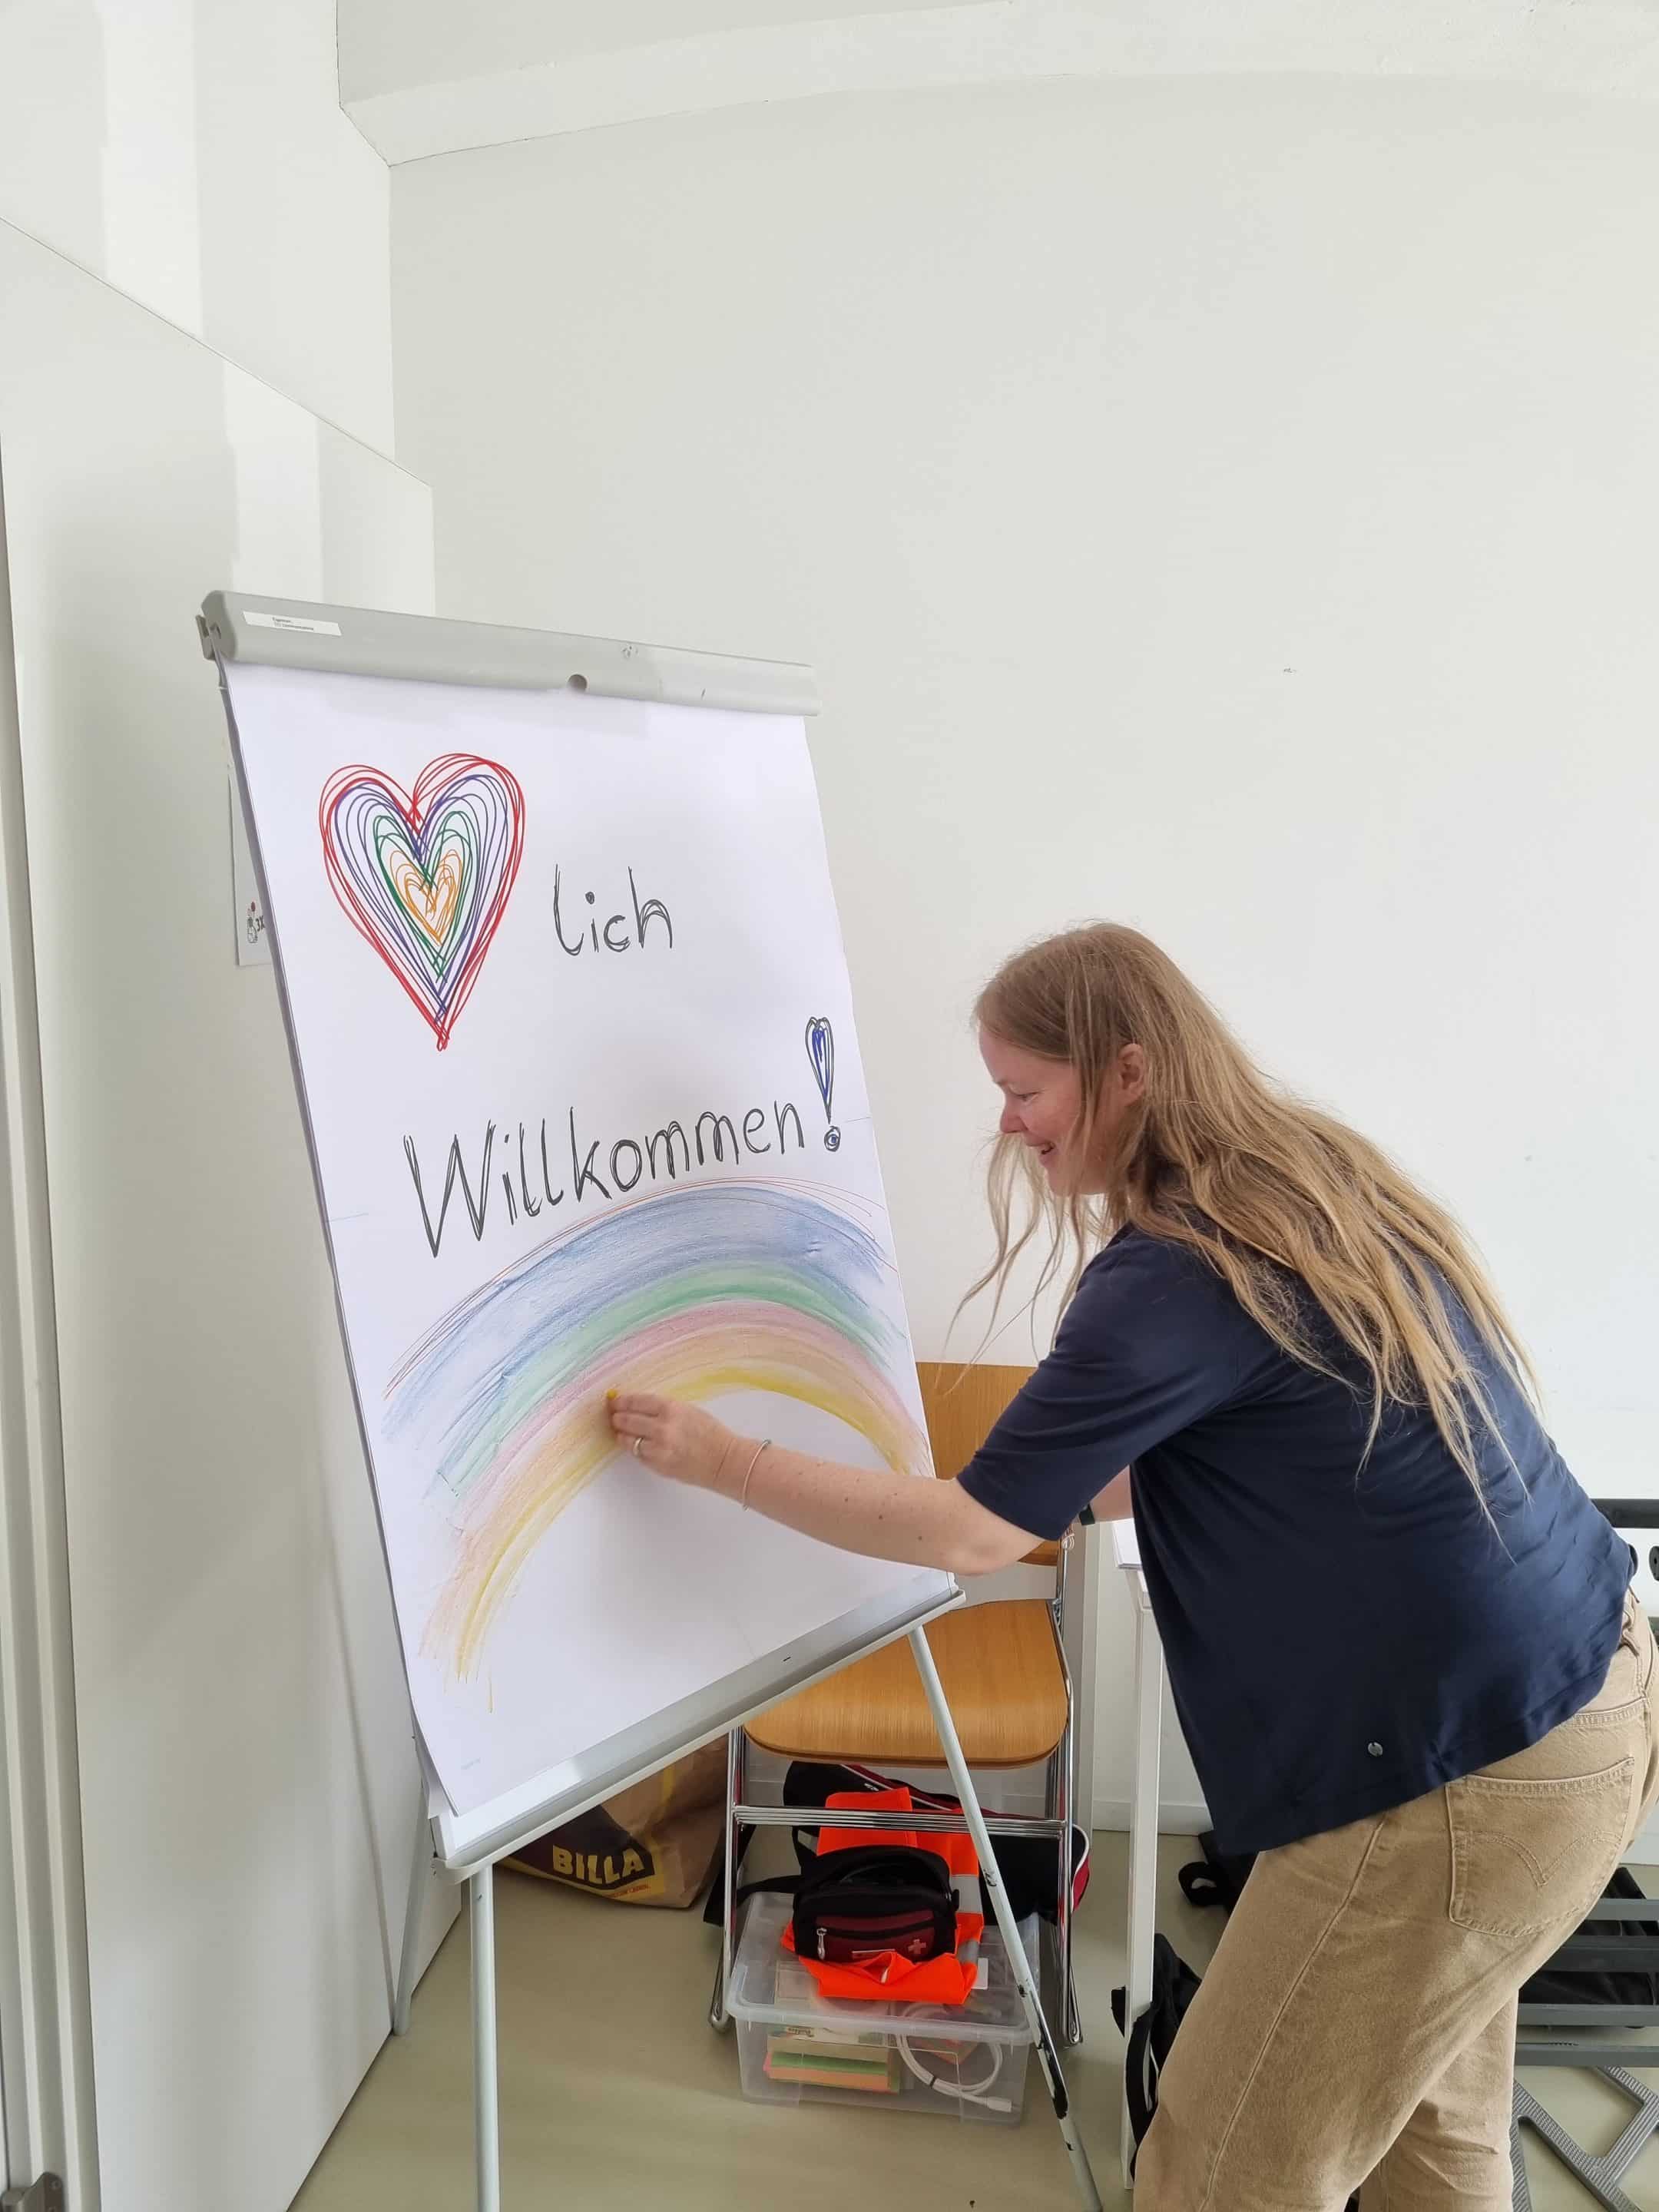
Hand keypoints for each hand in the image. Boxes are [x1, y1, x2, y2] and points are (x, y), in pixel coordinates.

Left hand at [608, 1390, 740, 1492]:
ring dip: (622, 1434)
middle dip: (617, 1417)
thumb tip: (638, 1407)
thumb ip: (663, 1409)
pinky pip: (636, 1455)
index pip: (636, 1401)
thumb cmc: (710, 1433)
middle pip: (626, 1419)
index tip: (615, 1402)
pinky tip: (637, 1445)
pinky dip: (634, 1449)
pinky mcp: (656, 1465)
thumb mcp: (688, 1410)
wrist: (723, 1460)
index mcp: (670, 1408)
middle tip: (615, 1417)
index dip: (622, 1401)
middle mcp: (661, 1427)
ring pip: (626, 1439)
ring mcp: (657, 1448)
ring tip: (622, 1432)